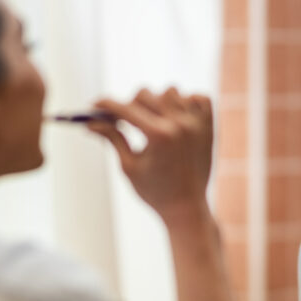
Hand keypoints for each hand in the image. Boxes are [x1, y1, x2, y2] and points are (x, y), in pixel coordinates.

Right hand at [86, 87, 212, 222]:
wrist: (187, 208)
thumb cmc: (154, 191)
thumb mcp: (128, 165)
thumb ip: (112, 138)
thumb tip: (90, 122)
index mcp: (158, 135)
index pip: (126, 109)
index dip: (107, 105)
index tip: (95, 104)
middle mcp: (180, 124)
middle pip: (146, 94)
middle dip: (130, 105)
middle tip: (122, 119)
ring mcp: (198, 123)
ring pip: (171, 91)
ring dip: (158, 102)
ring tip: (153, 120)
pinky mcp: (210, 126)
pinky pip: (198, 98)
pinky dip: (187, 102)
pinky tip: (177, 118)